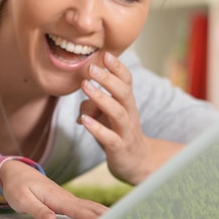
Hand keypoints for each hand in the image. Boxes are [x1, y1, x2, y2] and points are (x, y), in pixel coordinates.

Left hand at [0, 160, 107, 218]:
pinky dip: (97, 212)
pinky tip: (104, 218)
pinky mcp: (66, 201)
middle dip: (107, 217)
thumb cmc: (17, 186)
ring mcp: (67, 198)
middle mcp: (65, 197)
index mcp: (56, 198)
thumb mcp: (21, 200)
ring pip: (91, 206)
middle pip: (91, 208)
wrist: (16, 171)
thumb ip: (37, 210)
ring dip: (105, 214)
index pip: (78, 211)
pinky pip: (85, 207)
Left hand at [78, 52, 170, 184]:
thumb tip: (81, 101)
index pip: (126, 81)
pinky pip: (109, 138)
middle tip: (91, 67)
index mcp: (127, 103)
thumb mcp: (105, 116)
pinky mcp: (120, 148)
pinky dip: (96, 128)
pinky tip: (83, 121)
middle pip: (124, 92)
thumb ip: (92, 105)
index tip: (105, 55)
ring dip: (101, 98)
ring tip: (85, 86)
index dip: (117, 68)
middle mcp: (129, 114)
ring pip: (118, 112)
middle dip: (108, 79)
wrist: (137, 163)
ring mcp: (126, 131)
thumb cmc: (118, 133)